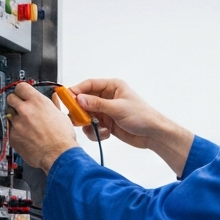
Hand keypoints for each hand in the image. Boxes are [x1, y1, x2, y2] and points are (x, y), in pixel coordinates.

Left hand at [6, 83, 78, 172]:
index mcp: (38, 102)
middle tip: (22, 108)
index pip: (21, 87)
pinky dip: (16, 133)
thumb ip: (53, 105)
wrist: (58, 155)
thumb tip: (53, 98)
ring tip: (28, 126)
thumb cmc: (62, 138)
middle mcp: (25, 110)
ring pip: (9, 115)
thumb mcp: (61, 115)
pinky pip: (10, 130)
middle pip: (10, 98)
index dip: (22, 90)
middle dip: (15, 102)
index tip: (22, 94)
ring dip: (16, 119)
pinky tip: (27, 137)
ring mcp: (17, 123)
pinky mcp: (12, 136)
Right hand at [67, 78, 193, 175]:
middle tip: (76, 118)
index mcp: (112, 87)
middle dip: (81, 111)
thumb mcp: (118, 108)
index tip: (67, 98)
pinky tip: (106, 133)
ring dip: (88, 124)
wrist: (153, 134)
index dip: (77, 90)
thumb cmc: (142, 116)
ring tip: (97, 128)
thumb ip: (97, 104)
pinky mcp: (106, 123)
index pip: (89, 84)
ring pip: (87, 115)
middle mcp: (108, 97)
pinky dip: (96, 131)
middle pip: (85, 100)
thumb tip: (80, 99)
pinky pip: (93, 126)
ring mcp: (106, 111)